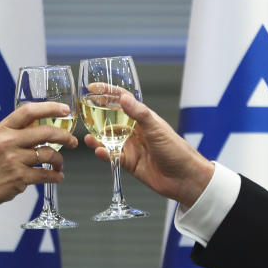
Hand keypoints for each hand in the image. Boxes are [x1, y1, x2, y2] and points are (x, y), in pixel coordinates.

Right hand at [0, 101, 77, 218]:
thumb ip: (13, 133)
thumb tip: (39, 127)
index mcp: (1, 129)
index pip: (29, 111)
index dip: (50, 108)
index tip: (65, 110)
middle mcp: (7, 142)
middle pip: (45, 132)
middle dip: (64, 136)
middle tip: (71, 140)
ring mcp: (13, 160)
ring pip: (49, 154)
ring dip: (59, 160)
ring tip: (59, 164)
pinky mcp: (19, 178)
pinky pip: (46, 174)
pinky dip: (55, 176)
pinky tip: (56, 176)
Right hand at [83, 91, 213, 207]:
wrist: (184, 179)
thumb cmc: (177, 151)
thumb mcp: (157, 129)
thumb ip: (139, 114)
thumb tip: (123, 98)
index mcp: (143, 119)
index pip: (123, 101)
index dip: (108, 93)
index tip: (93, 88)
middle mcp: (135, 131)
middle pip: (111, 120)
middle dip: (96, 116)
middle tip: (83, 113)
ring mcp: (131, 147)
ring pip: (108, 139)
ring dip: (97, 138)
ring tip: (89, 138)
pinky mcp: (128, 162)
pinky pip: (111, 156)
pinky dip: (104, 154)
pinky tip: (100, 152)